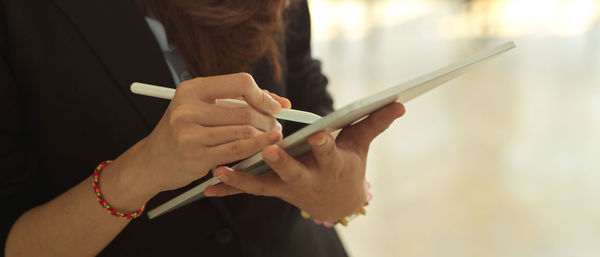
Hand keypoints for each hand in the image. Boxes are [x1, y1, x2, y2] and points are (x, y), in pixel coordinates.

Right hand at [106, 73, 290, 204]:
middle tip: (277, 126)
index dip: (263, 95)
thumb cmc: (184, 131)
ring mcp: (190, 134)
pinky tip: (265, 147)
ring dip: (265, 135)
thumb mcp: (203, 107)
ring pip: (244, 131)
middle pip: (245, 111)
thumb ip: (239, 100)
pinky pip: (237, 151)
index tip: (275, 106)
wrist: (151, 162)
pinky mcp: (196, 156)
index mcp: (191, 89)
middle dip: (268, 119)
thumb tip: (281, 102)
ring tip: (271, 137)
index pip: (240, 83)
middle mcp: (188, 109)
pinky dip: (256, 148)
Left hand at [204, 102, 404, 220]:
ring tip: (221, 170)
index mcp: (332, 165)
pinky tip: (209, 185)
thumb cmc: (347, 167)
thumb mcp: (361, 146)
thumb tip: (399, 103)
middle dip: (283, 162)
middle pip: (294, 171)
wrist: (337, 203)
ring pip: (265, 184)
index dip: (325, 145)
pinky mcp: (273, 191)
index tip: (320, 135)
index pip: (330, 153)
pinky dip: (230, 188)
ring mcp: (288, 187)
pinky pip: (250, 190)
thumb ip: (374, 123)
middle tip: (270, 151)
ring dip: (243, 178)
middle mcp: (309, 179)